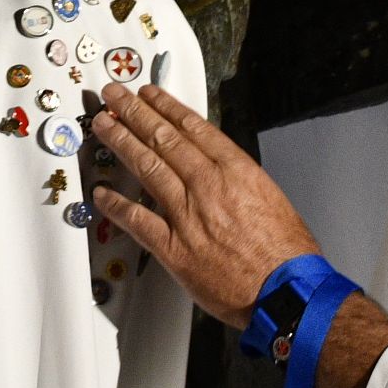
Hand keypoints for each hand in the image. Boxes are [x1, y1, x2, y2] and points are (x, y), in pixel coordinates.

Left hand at [85, 83, 321, 328]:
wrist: (287, 293)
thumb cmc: (286, 253)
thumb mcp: (269, 197)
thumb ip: (238, 180)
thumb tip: (215, 169)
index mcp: (236, 170)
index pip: (192, 126)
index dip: (165, 106)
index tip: (148, 94)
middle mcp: (209, 185)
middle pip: (163, 138)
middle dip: (134, 112)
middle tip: (114, 96)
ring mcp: (188, 215)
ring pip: (146, 167)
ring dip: (120, 142)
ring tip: (103, 125)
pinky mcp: (174, 248)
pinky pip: (136, 221)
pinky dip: (116, 205)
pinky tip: (101, 192)